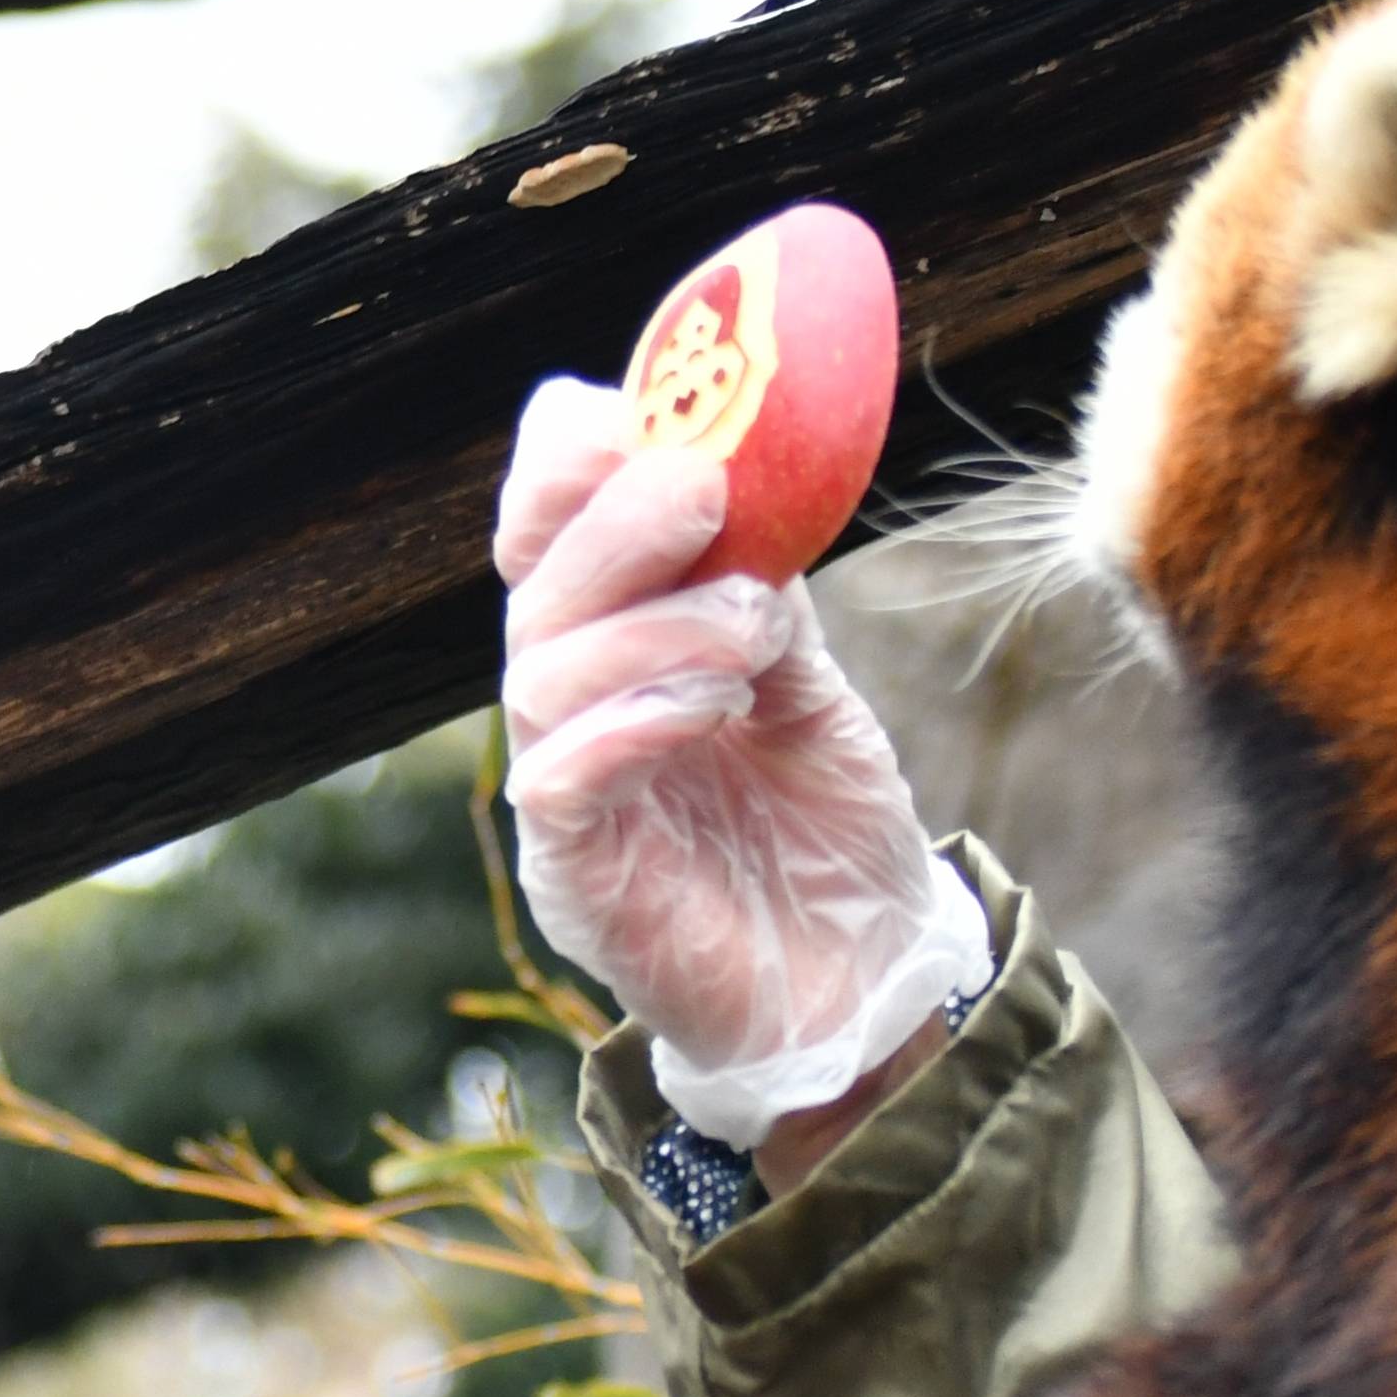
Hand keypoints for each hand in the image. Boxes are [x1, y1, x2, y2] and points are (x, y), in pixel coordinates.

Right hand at [495, 377, 987, 1147]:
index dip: (558, 466)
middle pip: (535, 587)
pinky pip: (559, 777)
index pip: (541, 530)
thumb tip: (743, 487)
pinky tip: (714, 705)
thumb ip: (762, 592)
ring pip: (541, 672)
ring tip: (751, 631)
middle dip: (613, 523)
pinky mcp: (576, 874)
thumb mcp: (809, 685)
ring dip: (649, 627)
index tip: (624, 414)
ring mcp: (563, 789)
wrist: (861, 982)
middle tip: (702, 490)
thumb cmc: (825, 832)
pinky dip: (633, 720)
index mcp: (612, 640)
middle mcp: (568, 704)